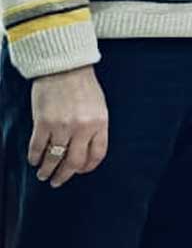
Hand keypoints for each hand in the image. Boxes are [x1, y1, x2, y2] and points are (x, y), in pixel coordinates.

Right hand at [28, 66, 107, 187]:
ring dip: (47, 170)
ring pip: (54, 158)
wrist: (64, 67)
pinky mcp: (43, 123)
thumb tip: (85, 152)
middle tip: (58, 181)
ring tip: (43, 175)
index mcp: (100, 123)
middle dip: (65, 175)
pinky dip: (35, 157)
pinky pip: (37, 148)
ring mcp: (62, 126)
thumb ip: (95, 128)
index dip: (87, 167)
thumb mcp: (99, 107)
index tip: (80, 171)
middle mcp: (83, 127)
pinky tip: (34, 160)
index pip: (97, 155)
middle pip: (74, 162)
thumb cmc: (83, 86)